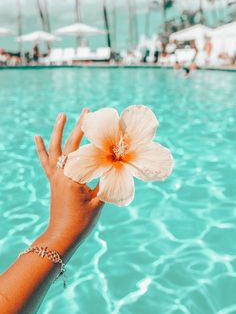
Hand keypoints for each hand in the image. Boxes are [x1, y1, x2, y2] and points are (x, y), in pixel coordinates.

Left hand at [34, 109, 102, 246]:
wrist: (62, 236)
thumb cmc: (82, 221)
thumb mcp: (98, 201)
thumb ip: (106, 182)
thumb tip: (116, 166)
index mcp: (73, 178)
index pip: (83, 150)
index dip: (92, 135)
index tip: (100, 122)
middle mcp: (61, 174)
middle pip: (69, 144)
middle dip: (78, 126)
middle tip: (86, 111)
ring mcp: (55, 177)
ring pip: (54, 149)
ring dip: (58, 131)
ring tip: (62, 115)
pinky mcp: (53, 181)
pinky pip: (45, 161)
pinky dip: (41, 148)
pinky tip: (37, 137)